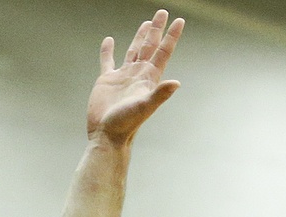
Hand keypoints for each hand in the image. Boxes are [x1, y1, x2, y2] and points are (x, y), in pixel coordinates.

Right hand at [87, 9, 183, 144]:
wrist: (106, 136)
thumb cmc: (126, 124)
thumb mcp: (144, 107)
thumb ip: (160, 94)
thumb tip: (176, 83)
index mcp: (148, 78)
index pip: (163, 51)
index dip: (171, 36)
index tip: (179, 20)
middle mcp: (137, 74)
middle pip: (150, 46)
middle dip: (156, 29)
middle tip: (162, 12)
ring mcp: (122, 76)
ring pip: (133, 50)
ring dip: (140, 37)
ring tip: (146, 23)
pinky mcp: (107, 80)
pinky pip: (108, 61)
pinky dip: (108, 50)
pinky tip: (109, 40)